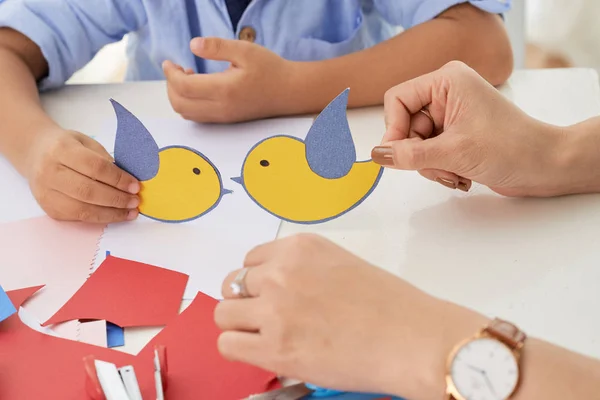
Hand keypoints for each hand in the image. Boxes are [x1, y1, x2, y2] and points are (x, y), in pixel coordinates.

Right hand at [26, 128, 139, 222]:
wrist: (35, 153)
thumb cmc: (67, 147)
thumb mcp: (86, 143)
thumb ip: (104, 160)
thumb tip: (128, 182)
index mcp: (61, 150)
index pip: (95, 167)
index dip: (118, 179)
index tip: (136, 186)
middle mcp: (49, 172)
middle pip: (88, 191)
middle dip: (116, 199)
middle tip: (135, 201)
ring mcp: (46, 193)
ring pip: (82, 209)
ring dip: (111, 213)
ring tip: (130, 212)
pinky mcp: (49, 208)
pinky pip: (78, 218)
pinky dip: (100, 218)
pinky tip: (115, 215)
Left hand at [163, 37, 294, 122]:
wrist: (289, 92)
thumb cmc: (270, 69)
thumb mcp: (245, 50)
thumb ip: (217, 47)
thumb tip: (192, 45)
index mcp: (224, 90)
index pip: (184, 87)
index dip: (170, 74)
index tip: (168, 62)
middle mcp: (221, 108)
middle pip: (180, 104)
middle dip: (170, 86)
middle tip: (174, 68)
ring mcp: (223, 117)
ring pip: (186, 114)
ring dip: (178, 96)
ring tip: (187, 76)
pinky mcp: (226, 120)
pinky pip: (197, 117)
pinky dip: (188, 104)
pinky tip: (198, 88)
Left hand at [215, 234, 486, 398]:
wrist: (413, 339)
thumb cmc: (391, 306)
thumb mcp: (341, 267)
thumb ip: (302, 271)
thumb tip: (272, 292)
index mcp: (300, 248)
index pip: (251, 260)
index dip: (259, 283)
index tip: (272, 297)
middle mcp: (282, 271)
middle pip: (233, 285)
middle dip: (248, 304)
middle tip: (270, 321)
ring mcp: (275, 309)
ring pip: (225, 314)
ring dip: (242, 327)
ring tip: (268, 339)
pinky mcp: (274, 347)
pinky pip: (228, 344)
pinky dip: (241, 350)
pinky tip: (266, 353)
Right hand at [372, 61, 569, 196]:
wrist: (545, 166)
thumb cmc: (510, 148)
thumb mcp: (453, 152)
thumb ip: (409, 154)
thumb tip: (376, 155)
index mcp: (446, 81)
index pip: (397, 100)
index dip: (393, 129)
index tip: (398, 155)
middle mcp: (446, 94)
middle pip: (405, 126)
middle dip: (419, 153)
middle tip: (440, 166)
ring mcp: (451, 115)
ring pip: (415, 144)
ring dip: (431, 166)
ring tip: (456, 173)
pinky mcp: (455, 135)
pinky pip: (429, 153)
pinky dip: (440, 169)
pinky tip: (461, 176)